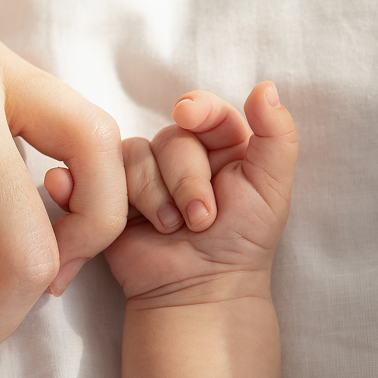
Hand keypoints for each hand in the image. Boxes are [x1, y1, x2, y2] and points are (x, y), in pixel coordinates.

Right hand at [99, 83, 296, 305]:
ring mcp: (146, 178)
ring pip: (134, 155)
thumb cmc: (242, 243)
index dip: (198, 110)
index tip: (189, 117)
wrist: (199, 290)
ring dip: (153, 196)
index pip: (205, 111)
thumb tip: (266, 86)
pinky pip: (100, 174)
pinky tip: (114, 209)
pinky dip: (104, 190)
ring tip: (170, 230)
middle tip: (200, 220)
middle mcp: (182, 157)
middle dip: (185, 181)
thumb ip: (277, 136)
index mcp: (222, 146)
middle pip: (169, 138)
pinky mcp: (115, 197)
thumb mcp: (272, 188)